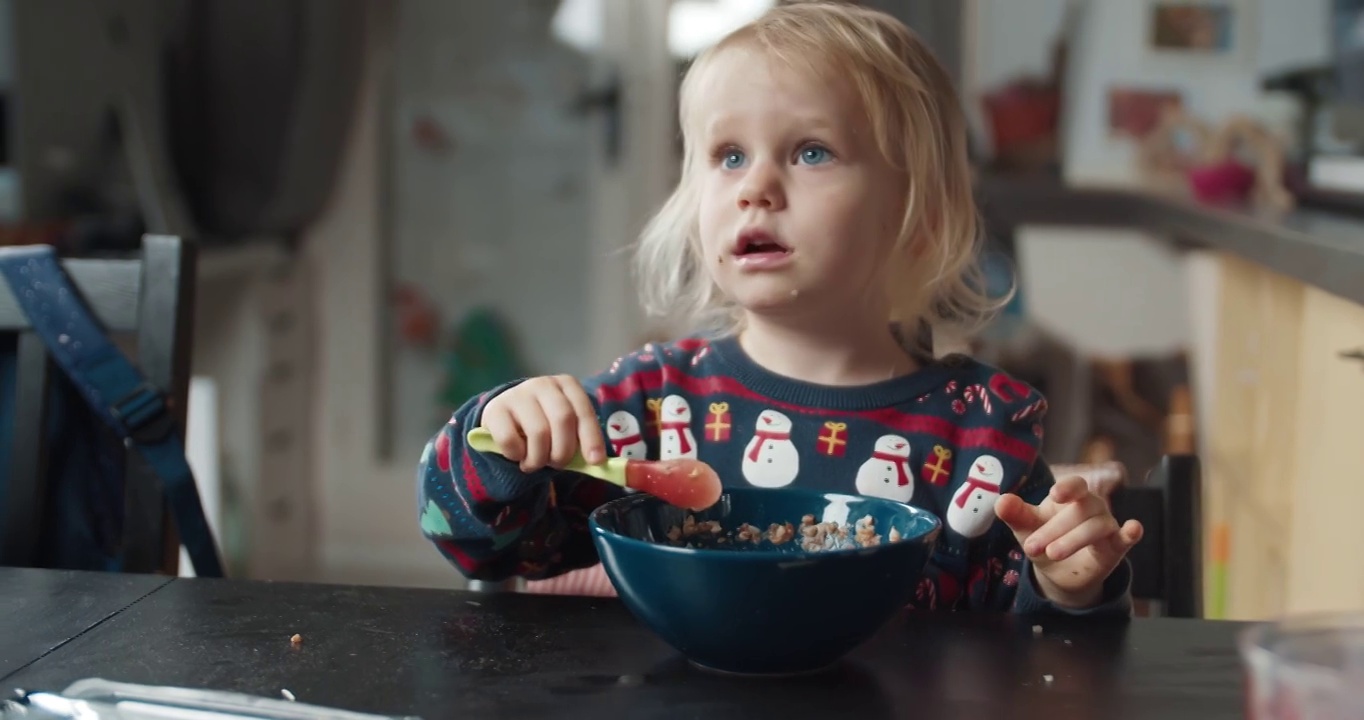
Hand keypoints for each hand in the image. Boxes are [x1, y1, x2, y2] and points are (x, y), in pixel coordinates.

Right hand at [480, 375, 605, 471]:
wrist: (504, 418)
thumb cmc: (544, 425)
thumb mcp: (565, 429)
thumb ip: (581, 442)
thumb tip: (599, 463)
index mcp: (567, 385)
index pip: (583, 411)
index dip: (591, 437)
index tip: (595, 461)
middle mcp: (543, 384)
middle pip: (562, 419)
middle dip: (563, 450)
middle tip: (557, 464)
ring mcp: (517, 394)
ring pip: (538, 432)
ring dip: (539, 458)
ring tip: (535, 463)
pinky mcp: (495, 409)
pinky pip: (510, 440)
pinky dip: (516, 456)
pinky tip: (517, 455)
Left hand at [994, 474, 1142, 608]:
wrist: (1057, 573)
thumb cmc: (1042, 539)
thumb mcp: (1025, 528)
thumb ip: (1015, 514)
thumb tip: (1000, 501)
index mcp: (1069, 497)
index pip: (1074, 485)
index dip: (1067, 487)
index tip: (1055, 494)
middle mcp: (1091, 507)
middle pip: (1080, 510)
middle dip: (1054, 529)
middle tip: (1032, 547)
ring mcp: (1105, 526)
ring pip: (1096, 526)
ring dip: (1073, 539)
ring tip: (1051, 553)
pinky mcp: (1115, 548)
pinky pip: (1125, 538)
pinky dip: (1131, 533)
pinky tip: (1133, 529)